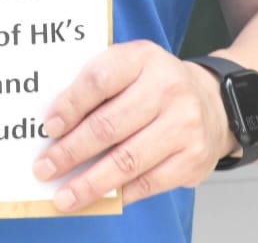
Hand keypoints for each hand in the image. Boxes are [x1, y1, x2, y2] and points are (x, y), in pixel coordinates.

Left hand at [31, 41, 233, 212]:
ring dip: (90, 183)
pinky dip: (121, 194)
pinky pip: (149, 182)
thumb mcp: (130, 66)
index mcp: (143, 57)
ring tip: (65, 196)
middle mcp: (166, 88)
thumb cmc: (155, 85)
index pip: (99, 79)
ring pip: (127, 160)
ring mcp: (183, 124)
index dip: (70, 105)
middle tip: (45, 168)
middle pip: (109, 125)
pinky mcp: (193, 157)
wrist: (212, 101)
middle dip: (71, 151)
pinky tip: (100, 199)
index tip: (49, 127)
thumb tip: (56, 125)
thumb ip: (97, 85)